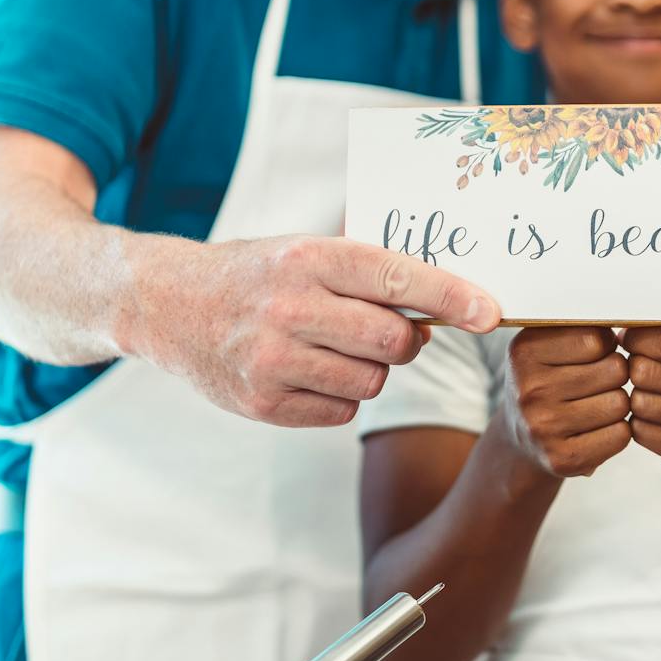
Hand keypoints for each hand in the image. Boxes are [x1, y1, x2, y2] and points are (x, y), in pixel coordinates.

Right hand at [123, 235, 500, 428]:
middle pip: (392, 342)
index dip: (451, 296)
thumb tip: (449, 301)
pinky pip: (342, 410)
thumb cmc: (258, 273)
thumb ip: (369, 271)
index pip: (395, 278)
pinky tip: (310, 370)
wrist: (169, 305)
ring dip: (371, 369)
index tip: (492, 312)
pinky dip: (341, 395)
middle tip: (393, 331)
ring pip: (372, 382)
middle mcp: (288, 307)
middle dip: (407, 341)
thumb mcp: (306, 250)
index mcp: (308, 259)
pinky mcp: (261, 403)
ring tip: (335, 346)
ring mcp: (271, 360)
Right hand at [502, 327, 631, 476]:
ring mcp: (544, 428)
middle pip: (615, 369)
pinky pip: (621, 435)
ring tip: (598, 402)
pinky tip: (599, 427)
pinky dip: (619, 430)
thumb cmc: (546, 380)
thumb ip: (581, 326)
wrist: (520, 438)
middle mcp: (529, 391)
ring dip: (619, 401)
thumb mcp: (547, 344)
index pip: (597, 338)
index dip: (605, 344)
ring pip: (621, 403)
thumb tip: (631, 321)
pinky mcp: (562, 459)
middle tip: (600, 380)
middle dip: (616, 373)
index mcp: (524, 353)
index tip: (594, 353)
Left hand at [625, 326, 660, 466]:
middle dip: (634, 367)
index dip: (638, 338)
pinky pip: (641, 432)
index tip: (631, 339)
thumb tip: (624, 326)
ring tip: (648, 392)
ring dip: (635, 396)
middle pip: (646, 372)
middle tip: (641, 368)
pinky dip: (638, 422)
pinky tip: (653, 416)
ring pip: (640, 403)